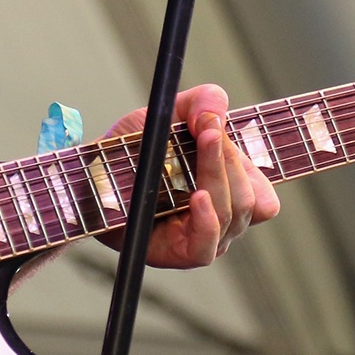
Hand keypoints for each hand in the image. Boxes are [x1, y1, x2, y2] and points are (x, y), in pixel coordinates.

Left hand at [99, 84, 281, 267]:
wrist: (92, 173)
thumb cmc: (135, 147)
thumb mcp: (170, 111)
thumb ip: (204, 100)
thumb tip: (217, 115)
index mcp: (231, 192)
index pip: (263, 193)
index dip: (246, 162)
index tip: (214, 128)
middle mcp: (222, 220)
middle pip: (250, 200)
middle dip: (229, 162)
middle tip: (205, 134)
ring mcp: (202, 238)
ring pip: (232, 216)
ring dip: (217, 179)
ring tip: (198, 152)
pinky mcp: (177, 253)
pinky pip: (207, 247)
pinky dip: (208, 221)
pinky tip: (198, 197)